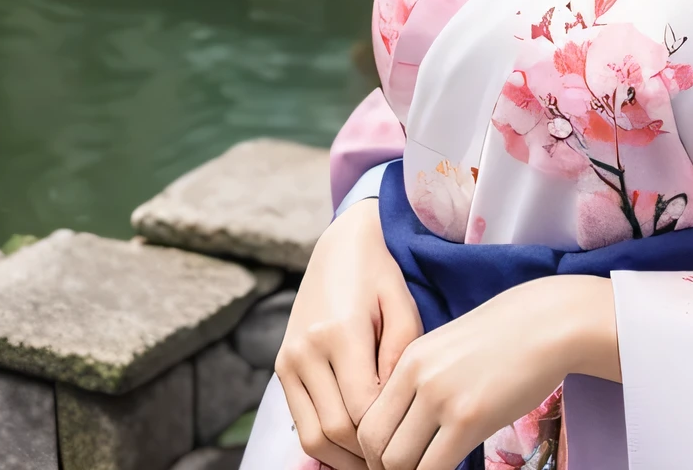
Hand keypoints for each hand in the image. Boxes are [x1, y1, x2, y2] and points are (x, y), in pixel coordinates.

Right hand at [276, 197, 423, 469]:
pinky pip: (300, 421)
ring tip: (375, 461)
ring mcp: (289, 360)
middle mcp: (307, 350)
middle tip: (396, 461)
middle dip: (365, 454)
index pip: (361, 407)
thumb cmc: (381, 273)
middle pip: (335, 428)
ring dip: (342, 458)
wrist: (340, 244)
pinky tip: (354, 446)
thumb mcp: (402, 304)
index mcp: (340, 332)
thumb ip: (402, 354)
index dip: (386, 433)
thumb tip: (395, 405)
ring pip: (312, 435)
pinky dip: (324, 442)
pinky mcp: (281, 367)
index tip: (411, 441)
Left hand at [357, 274, 619, 469]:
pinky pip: (433, 468)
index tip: (390, 460)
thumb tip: (408, 423)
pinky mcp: (469, 418)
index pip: (369, 418)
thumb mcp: (452, 347)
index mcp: (410, 357)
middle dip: (384, 468)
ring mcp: (442, 397)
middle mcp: (418, 376)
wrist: (550, 322)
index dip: (374, 450)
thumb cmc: (508, 334)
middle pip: (375, 444)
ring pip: (397, 462)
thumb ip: (425, 379)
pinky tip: (450, 468)